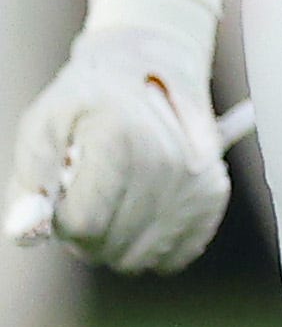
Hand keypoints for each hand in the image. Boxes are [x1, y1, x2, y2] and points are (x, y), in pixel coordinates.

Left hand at [5, 24, 227, 273]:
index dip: (60, 220)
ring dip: (116, 241)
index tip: (63, 193)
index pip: (82, 225)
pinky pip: (173, 256)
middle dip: (87, 232)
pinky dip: (150, 245)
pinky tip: (140, 214)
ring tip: (114, 199)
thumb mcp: (44, 124)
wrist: (150, 68)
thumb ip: (31, 179)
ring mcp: (196, 182)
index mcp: (121, 141)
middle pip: (111, 246)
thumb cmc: (89, 101)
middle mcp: (168, 163)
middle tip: (87, 194)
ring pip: (140, 258)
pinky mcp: (213, 196)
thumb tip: (23, 232)